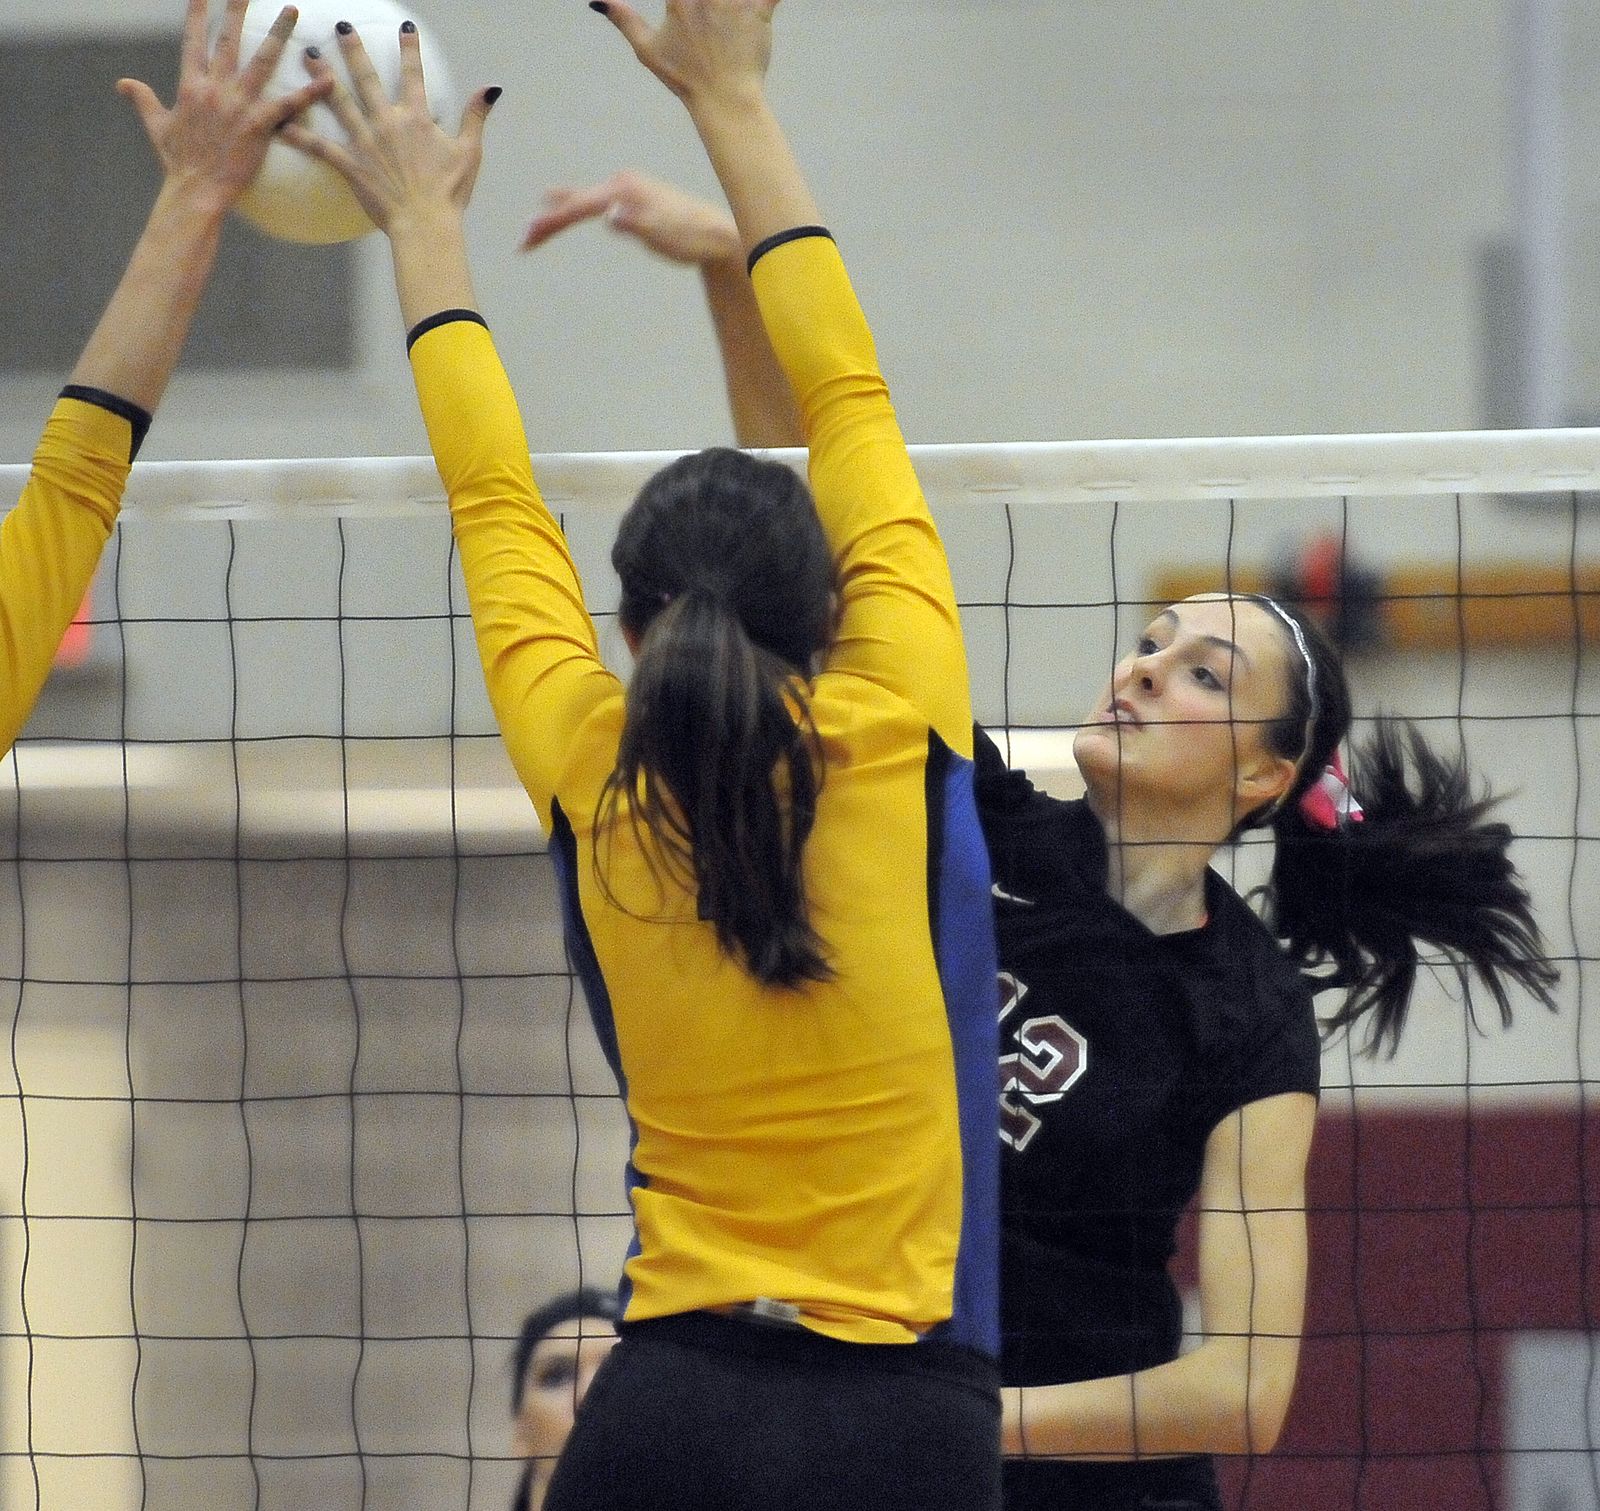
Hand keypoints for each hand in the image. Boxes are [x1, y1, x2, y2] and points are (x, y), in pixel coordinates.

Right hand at [118, 0, 331, 216]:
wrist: (194, 191)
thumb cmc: (177, 163)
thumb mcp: (157, 127)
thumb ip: (143, 100)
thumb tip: (124, 84)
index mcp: (190, 85)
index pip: (194, 39)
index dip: (198, 11)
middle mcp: (214, 87)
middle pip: (229, 38)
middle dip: (239, 8)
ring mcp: (238, 104)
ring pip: (262, 60)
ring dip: (279, 33)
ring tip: (293, 10)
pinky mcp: (258, 124)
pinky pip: (288, 103)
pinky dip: (310, 92)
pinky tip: (328, 78)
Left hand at [280, 21, 498, 233]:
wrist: (426, 224)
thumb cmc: (449, 192)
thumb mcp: (470, 153)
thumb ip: (476, 117)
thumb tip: (491, 89)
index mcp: (417, 119)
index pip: (414, 74)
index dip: (410, 48)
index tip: (404, 27)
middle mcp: (388, 122)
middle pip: (367, 77)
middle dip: (352, 48)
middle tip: (340, 26)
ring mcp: (367, 142)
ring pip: (339, 101)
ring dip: (321, 77)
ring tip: (308, 55)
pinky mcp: (351, 165)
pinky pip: (321, 148)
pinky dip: (299, 137)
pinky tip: (280, 125)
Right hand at [522, 172, 740, 266]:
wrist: (719, 236)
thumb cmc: (694, 238)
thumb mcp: (665, 234)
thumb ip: (636, 225)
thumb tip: (610, 217)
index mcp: (626, 189)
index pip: (581, 205)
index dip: (554, 222)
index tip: (531, 236)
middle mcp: (623, 183)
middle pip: (576, 202)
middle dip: (549, 222)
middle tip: (523, 242)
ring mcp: (628, 189)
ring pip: (583, 202)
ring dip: (558, 217)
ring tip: (533, 230)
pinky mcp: (632, 199)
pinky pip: (594, 203)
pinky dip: (573, 209)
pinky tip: (559, 204)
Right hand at [591, 0, 778, 108]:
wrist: (724, 102)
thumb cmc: (686, 79)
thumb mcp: (647, 50)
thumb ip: (624, 19)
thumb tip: (599, 1)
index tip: (681, 3)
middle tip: (710, 7)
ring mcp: (733, 2)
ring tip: (728, 5)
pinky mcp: (759, 11)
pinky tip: (767, 3)